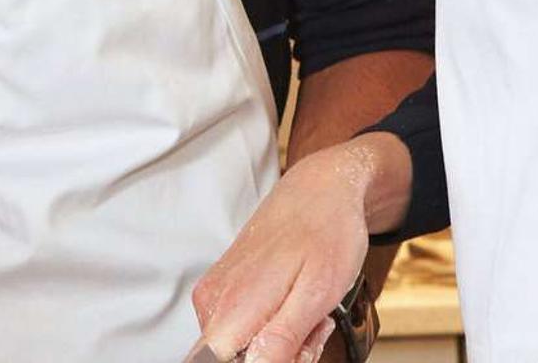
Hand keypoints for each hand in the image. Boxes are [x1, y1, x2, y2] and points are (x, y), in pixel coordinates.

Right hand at [191, 140, 383, 362]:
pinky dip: (273, 329)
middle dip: (278, 358)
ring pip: (240, 349)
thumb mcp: (318, 292)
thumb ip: (282, 337)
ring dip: (279, 346)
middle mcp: (212, 302)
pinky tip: (295, 307)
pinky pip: (240, 330)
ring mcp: (214, 295)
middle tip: (311, 331)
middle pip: (235, 362)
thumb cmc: (325, 232)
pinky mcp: (220, 290)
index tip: (289, 352)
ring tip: (307, 313)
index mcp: (233, 307)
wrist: (319, 191)